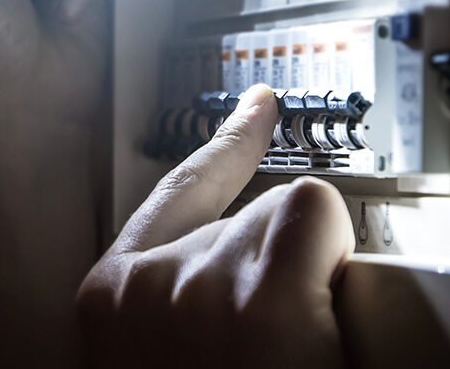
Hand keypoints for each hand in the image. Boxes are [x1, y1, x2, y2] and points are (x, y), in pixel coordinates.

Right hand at [77, 85, 354, 366]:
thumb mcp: (164, 348)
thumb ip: (188, 295)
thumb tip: (250, 270)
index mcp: (111, 296)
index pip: (177, 194)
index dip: (227, 149)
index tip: (259, 105)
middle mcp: (145, 286)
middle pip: (248, 217)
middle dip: (281, 273)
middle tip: (278, 349)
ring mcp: (202, 289)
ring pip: (290, 222)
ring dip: (313, 287)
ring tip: (295, 356)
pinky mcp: (264, 301)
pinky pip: (319, 218)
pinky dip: (339, 265)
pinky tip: (323, 329)